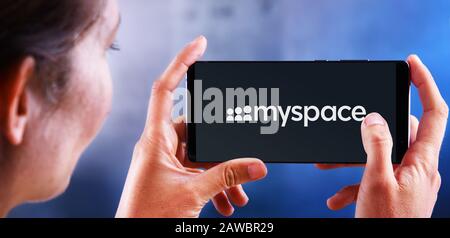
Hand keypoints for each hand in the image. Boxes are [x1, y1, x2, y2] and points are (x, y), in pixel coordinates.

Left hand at [116, 36, 266, 217]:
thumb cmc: (149, 218)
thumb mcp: (193, 193)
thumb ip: (227, 176)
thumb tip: (257, 165)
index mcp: (155, 140)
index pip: (165, 90)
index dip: (180, 63)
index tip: (200, 45)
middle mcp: (159, 146)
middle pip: (197, 129)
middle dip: (223, 147)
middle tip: (244, 157)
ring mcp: (165, 162)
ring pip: (201, 155)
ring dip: (222, 172)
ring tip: (238, 195)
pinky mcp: (171, 177)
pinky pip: (197, 171)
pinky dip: (215, 184)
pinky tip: (227, 203)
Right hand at [316, 55, 447, 216]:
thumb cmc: (386, 223)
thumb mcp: (376, 180)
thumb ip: (376, 144)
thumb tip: (373, 117)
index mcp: (421, 161)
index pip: (434, 113)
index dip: (425, 85)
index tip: (411, 64)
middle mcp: (418, 168)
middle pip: (398, 133)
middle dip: (365, 132)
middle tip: (343, 130)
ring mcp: (407, 182)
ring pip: (380, 157)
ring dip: (351, 162)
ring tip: (325, 170)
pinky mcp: (396, 194)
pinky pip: (375, 179)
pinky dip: (354, 184)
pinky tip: (336, 198)